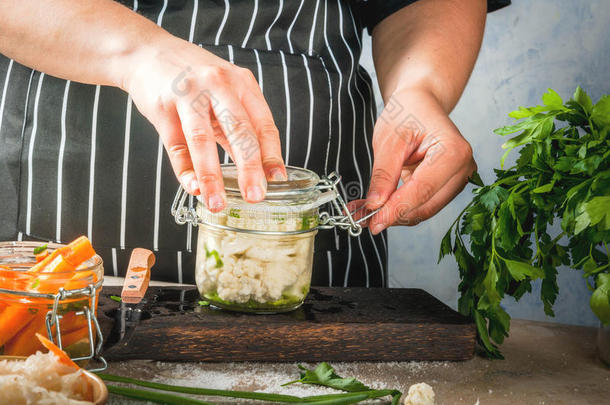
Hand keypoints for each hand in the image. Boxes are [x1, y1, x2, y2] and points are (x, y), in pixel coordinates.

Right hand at [122, 37, 285, 211]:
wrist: (147, 53)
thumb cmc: (193, 78)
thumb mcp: (225, 95)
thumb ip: (238, 129)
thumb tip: (259, 169)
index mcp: (241, 84)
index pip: (263, 123)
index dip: (272, 154)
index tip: (277, 180)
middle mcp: (218, 86)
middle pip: (239, 131)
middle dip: (249, 168)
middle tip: (255, 196)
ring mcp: (189, 95)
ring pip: (203, 140)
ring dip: (212, 176)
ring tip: (217, 203)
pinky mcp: (163, 107)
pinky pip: (176, 145)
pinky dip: (185, 170)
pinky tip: (193, 187)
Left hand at [350, 87, 475, 233]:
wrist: (420, 104)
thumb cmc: (408, 113)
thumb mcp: (389, 140)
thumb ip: (383, 175)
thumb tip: (375, 205)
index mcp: (453, 152)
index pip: (422, 190)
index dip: (395, 209)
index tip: (372, 222)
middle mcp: (463, 169)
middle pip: (425, 206)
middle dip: (392, 215)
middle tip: (360, 218)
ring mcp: (459, 181)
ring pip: (423, 210)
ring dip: (394, 214)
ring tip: (363, 211)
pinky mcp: (448, 188)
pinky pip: (422, 205)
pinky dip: (399, 208)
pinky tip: (378, 206)